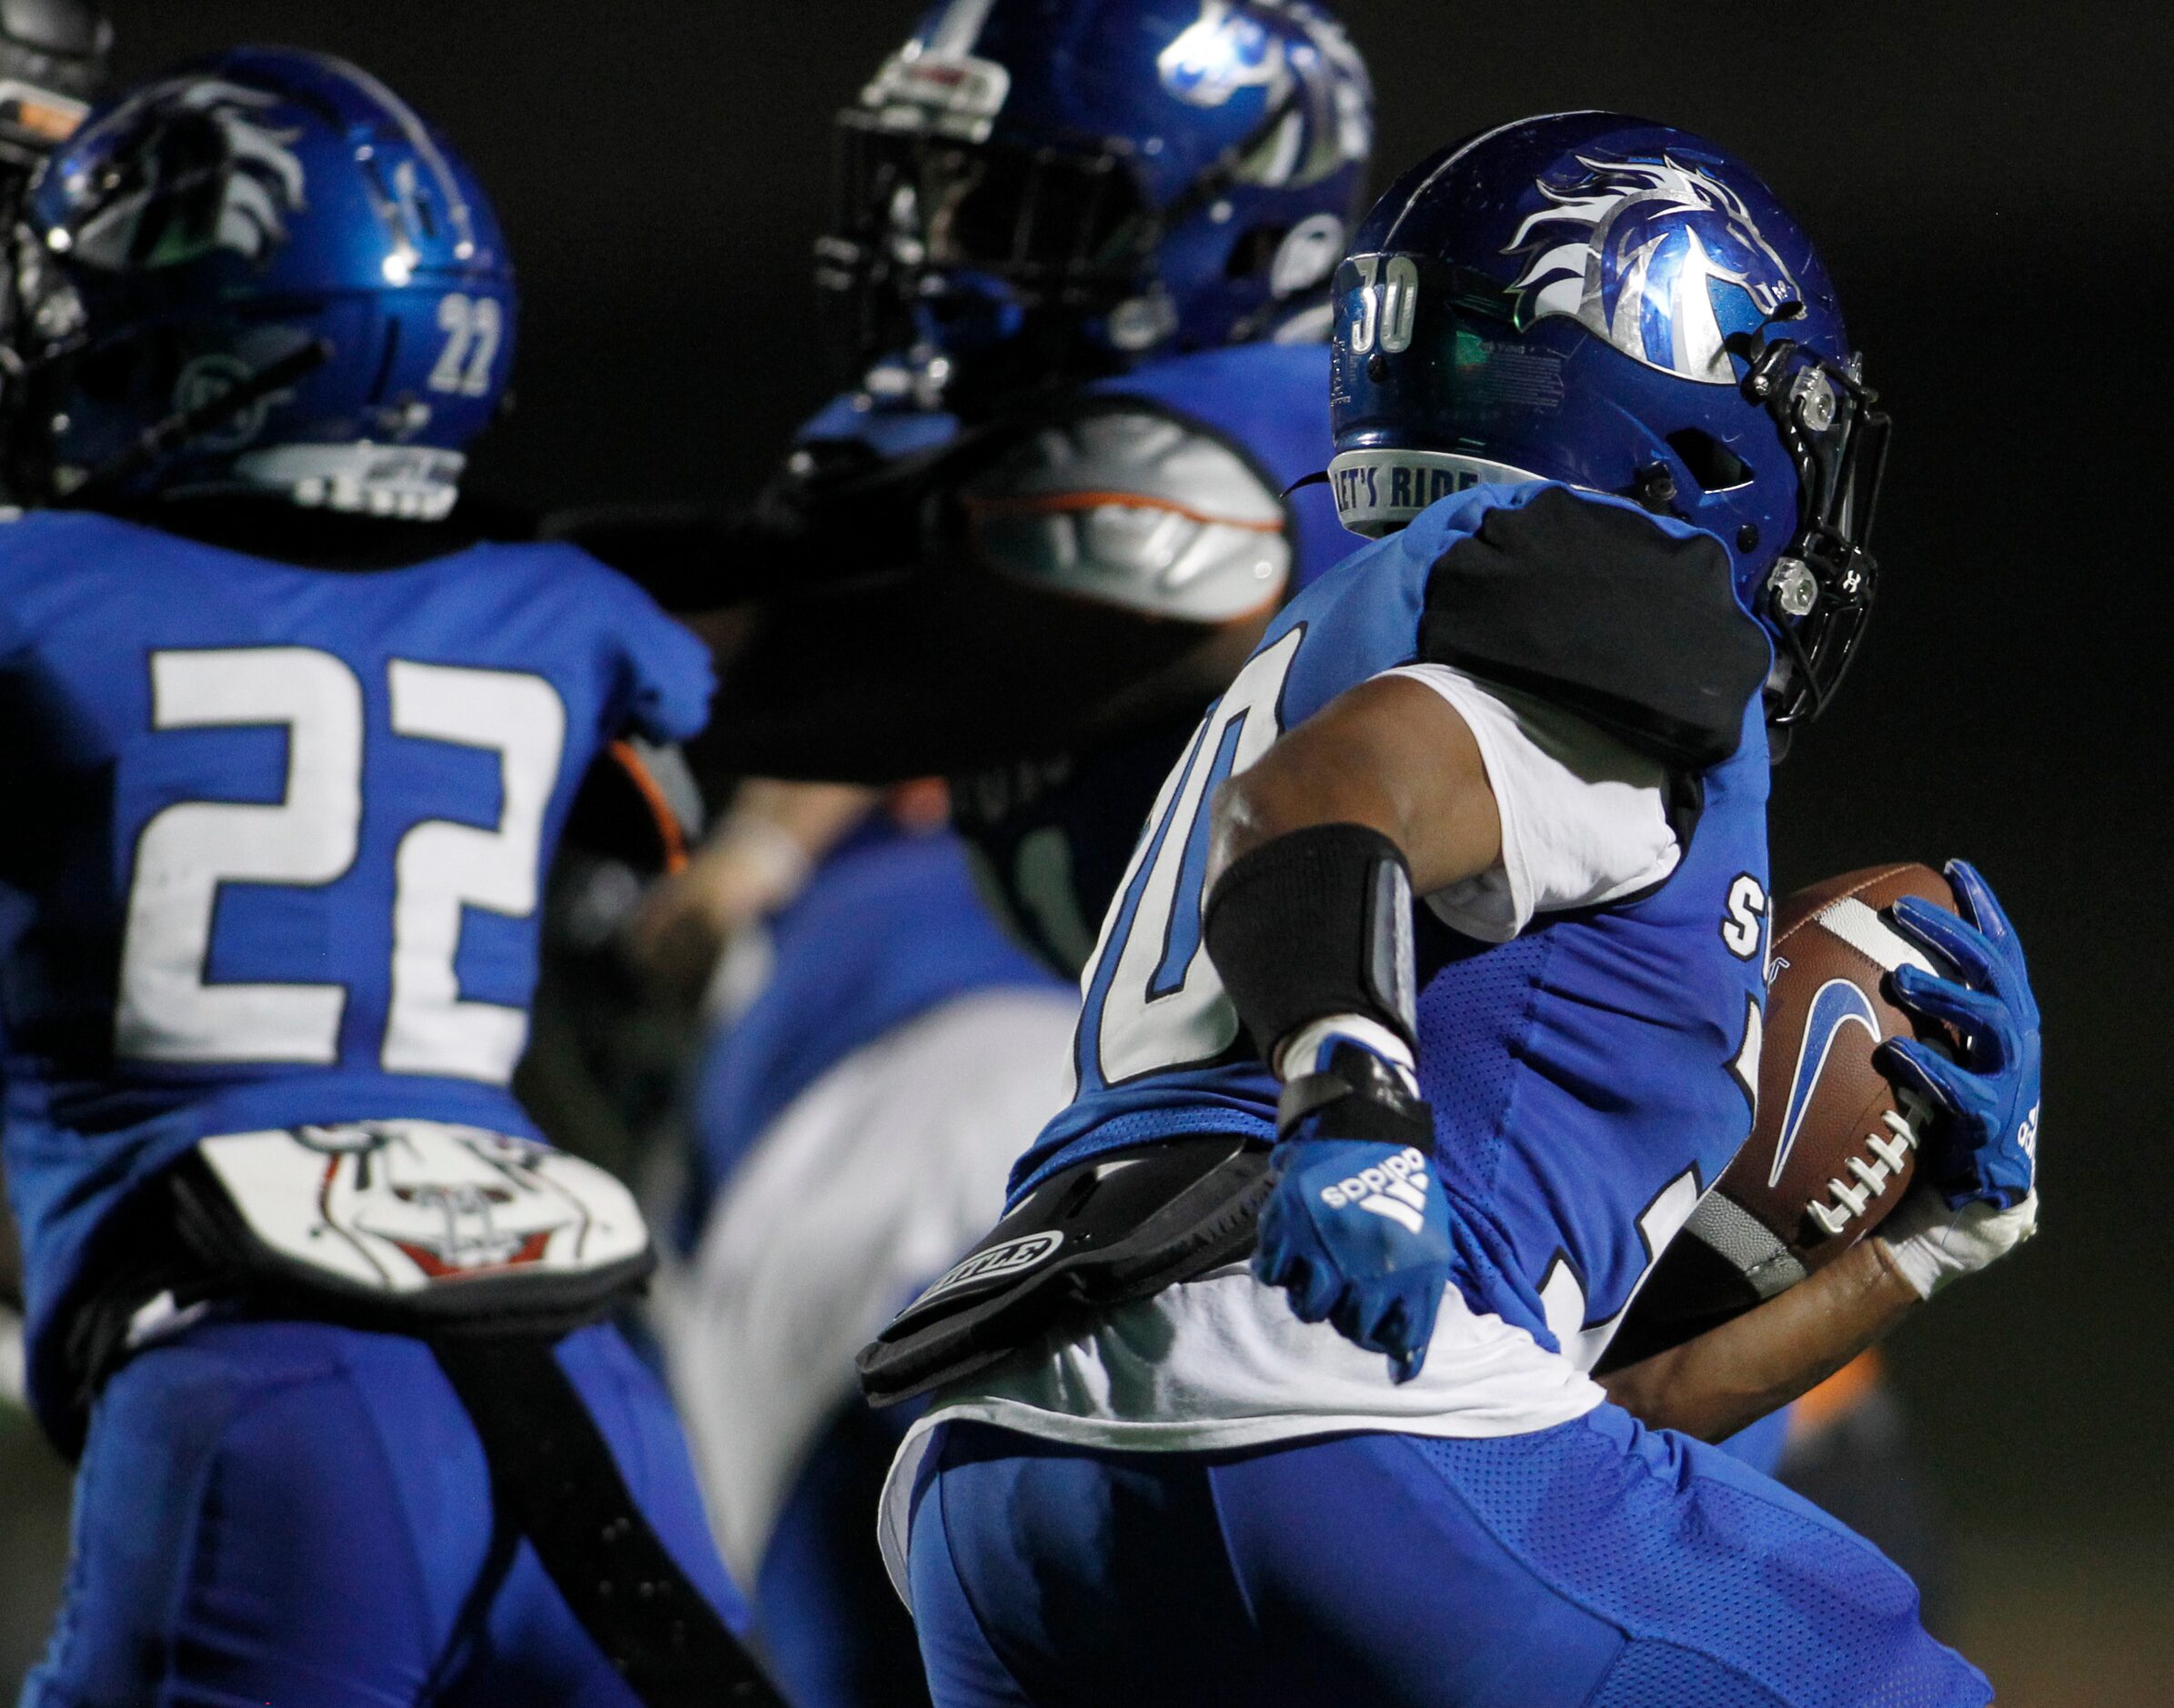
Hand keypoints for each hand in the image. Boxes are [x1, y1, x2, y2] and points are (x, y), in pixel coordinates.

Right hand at [1253, 1041, 1451, 1381]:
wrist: (1369, 1127)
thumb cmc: (1405, 1190)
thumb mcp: (1431, 1246)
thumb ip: (1418, 1307)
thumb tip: (1402, 1372)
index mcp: (1413, 1270)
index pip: (1397, 1338)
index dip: (1386, 1340)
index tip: (1379, 1325)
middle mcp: (1369, 1265)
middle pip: (1350, 1328)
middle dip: (1349, 1316)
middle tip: (1348, 1290)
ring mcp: (1325, 1246)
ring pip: (1308, 1308)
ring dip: (1313, 1298)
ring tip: (1319, 1275)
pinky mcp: (1288, 1224)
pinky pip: (1271, 1274)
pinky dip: (1280, 1269)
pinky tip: (1294, 1252)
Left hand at [1879, 860, 2040, 1210]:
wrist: (1969, 1192)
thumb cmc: (1939, 1105)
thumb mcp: (1930, 1046)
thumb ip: (1904, 1006)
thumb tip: (1824, 955)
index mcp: (2005, 1015)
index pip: (2001, 948)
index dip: (1982, 907)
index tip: (1953, 868)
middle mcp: (2016, 1039)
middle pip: (1996, 970)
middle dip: (1954, 934)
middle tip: (1904, 911)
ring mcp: (2011, 1079)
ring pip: (1994, 1020)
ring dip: (1947, 993)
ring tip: (1901, 976)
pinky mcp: (1992, 1122)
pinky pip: (1963, 1091)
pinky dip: (1929, 1067)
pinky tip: (1894, 1052)